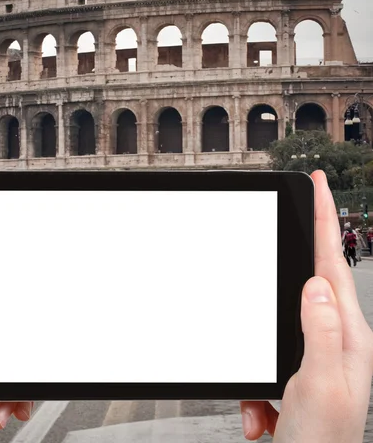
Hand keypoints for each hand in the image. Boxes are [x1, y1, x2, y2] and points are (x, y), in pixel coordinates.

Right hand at [241, 170, 372, 441]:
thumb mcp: (321, 386)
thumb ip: (321, 332)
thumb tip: (315, 284)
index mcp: (347, 336)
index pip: (332, 263)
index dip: (325, 219)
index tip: (317, 184)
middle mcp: (335, 339)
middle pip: (311, 279)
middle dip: (299, 251)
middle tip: (297, 215)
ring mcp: (314, 355)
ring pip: (279, 320)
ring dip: (262, 352)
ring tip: (267, 400)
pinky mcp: (295, 371)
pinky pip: (264, 358)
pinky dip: (255, 391)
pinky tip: (263, 417)